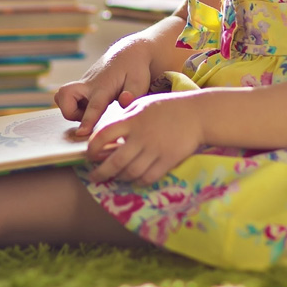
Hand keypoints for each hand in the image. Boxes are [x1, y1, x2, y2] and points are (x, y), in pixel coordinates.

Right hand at [54, 41, 152, 136]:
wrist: (127, 53)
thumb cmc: (135, 69)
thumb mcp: (140, 81)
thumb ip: (133, 94)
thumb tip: (124, 101)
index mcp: (104, 87)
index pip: (94, 105)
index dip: (87, 120)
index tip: (81, 133)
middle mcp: (89, 85)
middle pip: (64, 96)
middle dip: (69, 112)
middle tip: (86, 117)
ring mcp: (83, 85)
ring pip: (62, 97)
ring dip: (69, 109)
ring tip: (88, 112)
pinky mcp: (81, 87)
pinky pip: (67, 98)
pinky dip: (73, 105)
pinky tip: (89, 107)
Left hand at [86, 92, 201, 185]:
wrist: (197, 114)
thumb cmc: (168, 107)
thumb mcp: (143, 104)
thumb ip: (125, 117)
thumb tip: (107, 134)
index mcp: (133, 120)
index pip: (104, 135)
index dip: (93, 148)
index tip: (89, 154)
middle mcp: (141, 136)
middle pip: (115, 161)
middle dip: (101, 172)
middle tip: (94, 176)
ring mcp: (155, 150)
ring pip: (130, 172)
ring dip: (119, 178)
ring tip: (115, 177)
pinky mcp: (168, 160)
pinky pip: (148, 178)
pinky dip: (137, 181)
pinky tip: (134, 179)